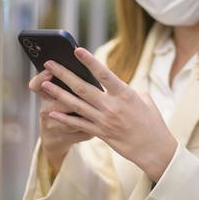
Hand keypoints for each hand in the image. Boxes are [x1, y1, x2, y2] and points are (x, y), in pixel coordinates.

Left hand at [41, 48, 177, 181]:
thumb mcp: (145, 100)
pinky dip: (64, 118)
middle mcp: (112, 106)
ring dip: (58, 93)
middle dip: (64, 74)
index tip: (77, 50)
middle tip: (49, 64)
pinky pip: (78, 124)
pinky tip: (51, 111)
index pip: (104, 74)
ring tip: (44, 84)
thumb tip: (114, 84)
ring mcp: (104, 121)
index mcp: (125, 94)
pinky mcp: (100, 133)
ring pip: (76, 105)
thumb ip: (128, 90)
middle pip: (82, 87)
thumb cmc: (152, 122)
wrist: (154, 149)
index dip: (89, 61)